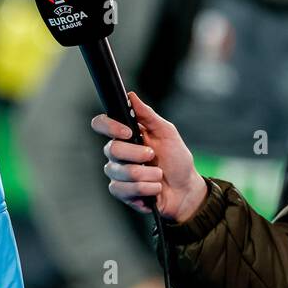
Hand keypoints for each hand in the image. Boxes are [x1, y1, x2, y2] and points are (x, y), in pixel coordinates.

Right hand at [92, 91, 207, 223]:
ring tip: (159, 175)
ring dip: (147, 174)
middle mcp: (118, 153)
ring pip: (120, 172)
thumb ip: (148, 115)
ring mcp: (118, 173)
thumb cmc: (176, 159)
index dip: (109, 126)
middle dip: (137, 154)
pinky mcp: (121, 192)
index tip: (129, 132)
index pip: (102, 124)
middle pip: (111, 150)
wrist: (185, 188)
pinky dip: (146, 189)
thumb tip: (131, 96)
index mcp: (126, 135)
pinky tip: (155, 188)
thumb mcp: (167, 133)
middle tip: (152, 155)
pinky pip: (124, 189)